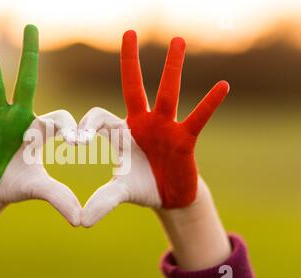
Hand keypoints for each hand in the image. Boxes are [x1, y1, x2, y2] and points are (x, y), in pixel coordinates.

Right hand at [0, 25, 79, 225]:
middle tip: (32, 26)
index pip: (58, 119)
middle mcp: (17, 118)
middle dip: (30, 55)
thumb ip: (59, 198)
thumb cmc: (15, 186)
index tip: (77, 141)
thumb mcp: (38, 189)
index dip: (68, 129)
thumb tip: (81, 219)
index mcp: (37, 130)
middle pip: (25, 81)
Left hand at [80, 31, 228, 226]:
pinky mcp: (185, 140)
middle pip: (134, 87)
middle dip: (130, 62)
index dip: (87, 125)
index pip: (99, 117)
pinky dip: (209, 104)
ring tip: (178, 40)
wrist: (167, 196)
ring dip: (172, 68)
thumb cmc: (141, 187)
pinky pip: (198, 118)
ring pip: (168, 94)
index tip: (77, 141)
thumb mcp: (120, 192)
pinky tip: (223, 85)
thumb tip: (81, 221)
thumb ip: (102, 201)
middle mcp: (142, 124)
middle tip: (128, 32)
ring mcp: (165, 129)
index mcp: (120, 133)